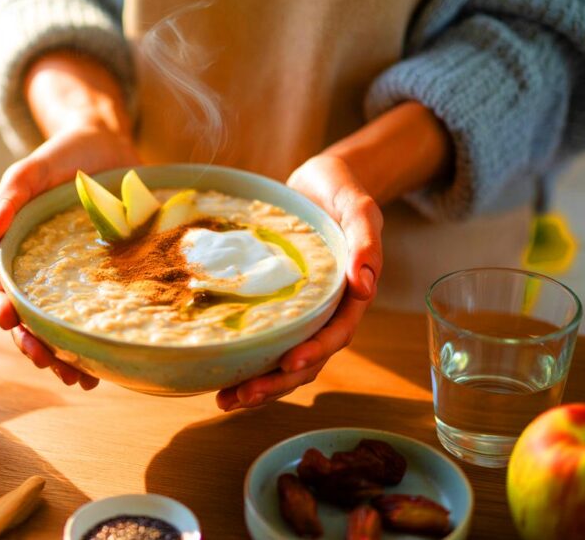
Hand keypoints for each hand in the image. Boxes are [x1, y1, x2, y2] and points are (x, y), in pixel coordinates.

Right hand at [0, 125, 138, 389]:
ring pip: (59, 324)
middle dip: (34, 342)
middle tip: (47, 362)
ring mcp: (70, 277)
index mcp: (14, 245)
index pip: (1, 283)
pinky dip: (93, 344)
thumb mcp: (33, 168)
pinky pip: (93, 316)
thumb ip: (10, 194)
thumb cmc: (63, 154)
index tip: (10, 321)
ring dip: (64, 355)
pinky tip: (103, 367)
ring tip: (79, 379)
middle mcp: (39, 268)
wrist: (109, 145)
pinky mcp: (102, 280)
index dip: (2, 305)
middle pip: (29, 314)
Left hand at [216, 155, 382, 410]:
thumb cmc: (342, 191)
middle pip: (308, 359)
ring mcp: (302, 313)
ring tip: (227, 401)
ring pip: (285, 360)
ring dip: (260, 384)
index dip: (315, 352)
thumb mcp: (358, 206)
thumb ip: (366, 240)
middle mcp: (327, 311)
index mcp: (349, 295)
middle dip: (277, 382)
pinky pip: (265, 341)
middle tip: (243, 396)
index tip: (290, 364)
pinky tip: (219, 378)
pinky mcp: (278, 307)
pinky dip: (246, 361)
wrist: (320, 182)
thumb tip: (365, 283)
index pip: (337, 333)